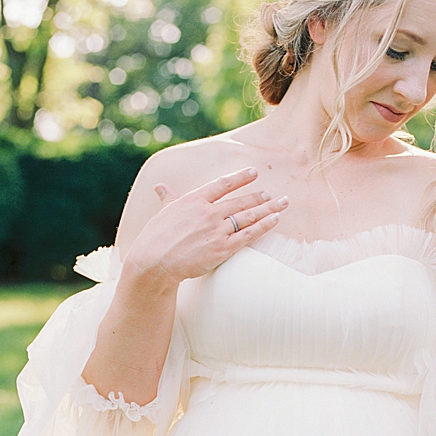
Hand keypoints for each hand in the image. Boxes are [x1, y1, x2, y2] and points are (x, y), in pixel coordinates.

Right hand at [123, 167, 288, 286]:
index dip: (241, 178)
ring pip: (248, 216)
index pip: (223, 184)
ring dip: (267, 209)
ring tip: (281, 204)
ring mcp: (217, 230)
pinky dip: (263, 226)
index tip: (254, 173)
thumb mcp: (162, 213)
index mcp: (194, 200)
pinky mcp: (223, 248)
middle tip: (272, 194)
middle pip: (240, 201)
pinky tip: (275, 220)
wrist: (154, 262)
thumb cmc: (154, 238)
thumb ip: (168, 198)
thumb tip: (160, 186)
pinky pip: (248, 235)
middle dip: (260, 196)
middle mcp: (209, 212)